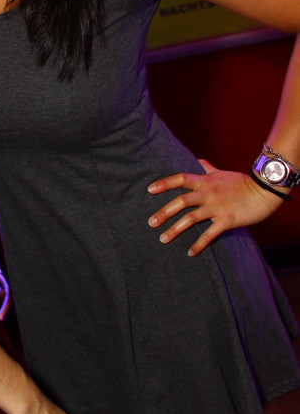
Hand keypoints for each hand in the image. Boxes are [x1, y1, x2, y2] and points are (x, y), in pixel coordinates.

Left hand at [147, 158, 285, 255]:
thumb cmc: (241, 182)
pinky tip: (190, 253)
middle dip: (164, 212)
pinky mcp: (226, 221)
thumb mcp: (222, 173)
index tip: (149, 190)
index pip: (180, 179)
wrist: (264, 192)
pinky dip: (199, 245)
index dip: (164, 183)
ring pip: (191, 219)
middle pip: (181, 202)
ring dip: (175, 230)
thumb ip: (207, 168)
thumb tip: (198, 160)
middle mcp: (208, 193)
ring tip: (162, 239)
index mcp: (205, 181)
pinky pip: (209, 235)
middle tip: (151, 222)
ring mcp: (217, 208)